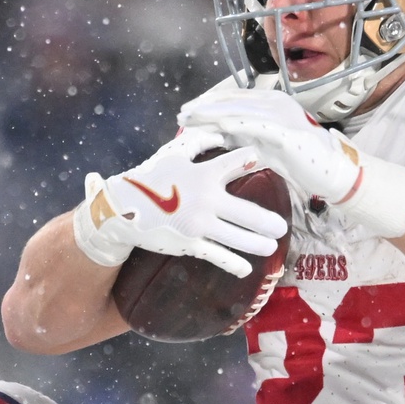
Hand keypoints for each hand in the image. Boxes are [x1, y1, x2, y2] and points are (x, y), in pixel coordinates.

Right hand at [71, 128, 286, 278]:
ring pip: (238, 238)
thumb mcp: (172, 155)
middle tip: (281, 227)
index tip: (262, 160)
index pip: (235, 163)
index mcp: (203, 174)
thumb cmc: (149, 179)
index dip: (250, 159)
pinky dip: (234, 264)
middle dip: (267, 222)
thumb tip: (220, 134)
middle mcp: (206, 200)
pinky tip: (247, 270)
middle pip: (247, 213)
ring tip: (271, 247)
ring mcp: (199, 224)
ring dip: (258, 244)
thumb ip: (197, 142)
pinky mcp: (190, 243)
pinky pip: (217, 256)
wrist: (123, 208)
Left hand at [177, 87, 404, 239]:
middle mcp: (276, 102)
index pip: (234, 99)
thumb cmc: (301, 161)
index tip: (188, 112)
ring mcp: (281, 114)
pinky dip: (231, 124)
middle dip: (204, 107)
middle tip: (181, 113)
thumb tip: (220, 134)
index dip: (209, 104)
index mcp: (272, 103)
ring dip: (211, 113)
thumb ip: (246, 137)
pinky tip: (213, 127)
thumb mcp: (267, 146)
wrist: (332, 172)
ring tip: (189, 118)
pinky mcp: (285, 130)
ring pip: (237, 109)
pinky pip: (252, 124)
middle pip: (231, 100)